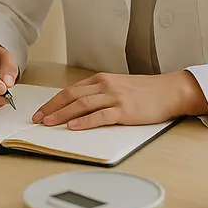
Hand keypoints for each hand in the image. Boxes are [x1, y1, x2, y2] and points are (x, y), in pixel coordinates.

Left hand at [33, 71, 207, 129]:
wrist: (169, 91)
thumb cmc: (145, 91)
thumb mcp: (118, 86)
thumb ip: (99, 93)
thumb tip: (78, 106)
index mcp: (101, 80)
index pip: (70, 90)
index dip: (53, 101)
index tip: (41, 111)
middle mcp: (105, 86)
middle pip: (71, 96)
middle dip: (51, 108)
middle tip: (37, 119)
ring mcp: (114, 97)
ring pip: (81, 105)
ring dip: (62, 115)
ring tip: (49, 123)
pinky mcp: (125, 110)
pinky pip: (100, 116)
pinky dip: (84, 122)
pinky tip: (73, 127)